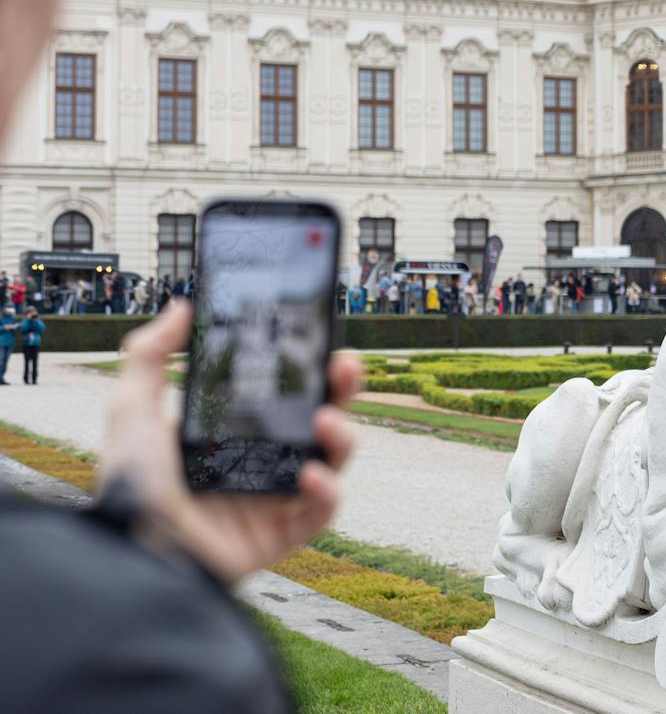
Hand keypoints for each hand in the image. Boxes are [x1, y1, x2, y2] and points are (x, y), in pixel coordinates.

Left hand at [98, 301, 361, 586]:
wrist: (132, 549)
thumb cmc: (130, 483)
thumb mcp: (132, 408)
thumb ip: (149, 354)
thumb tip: (180, 306)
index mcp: (234, 432)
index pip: (286, 394)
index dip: (311, 369)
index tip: (324, 341)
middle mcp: (260, 462)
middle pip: (321, 421)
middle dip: (342, 391)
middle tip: (345, 365)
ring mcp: (275, 500)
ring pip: (333, 461)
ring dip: (342, 436)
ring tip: (326, 421)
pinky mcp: (282, 535)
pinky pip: (321, 512)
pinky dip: (327, 492)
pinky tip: (311, 475)